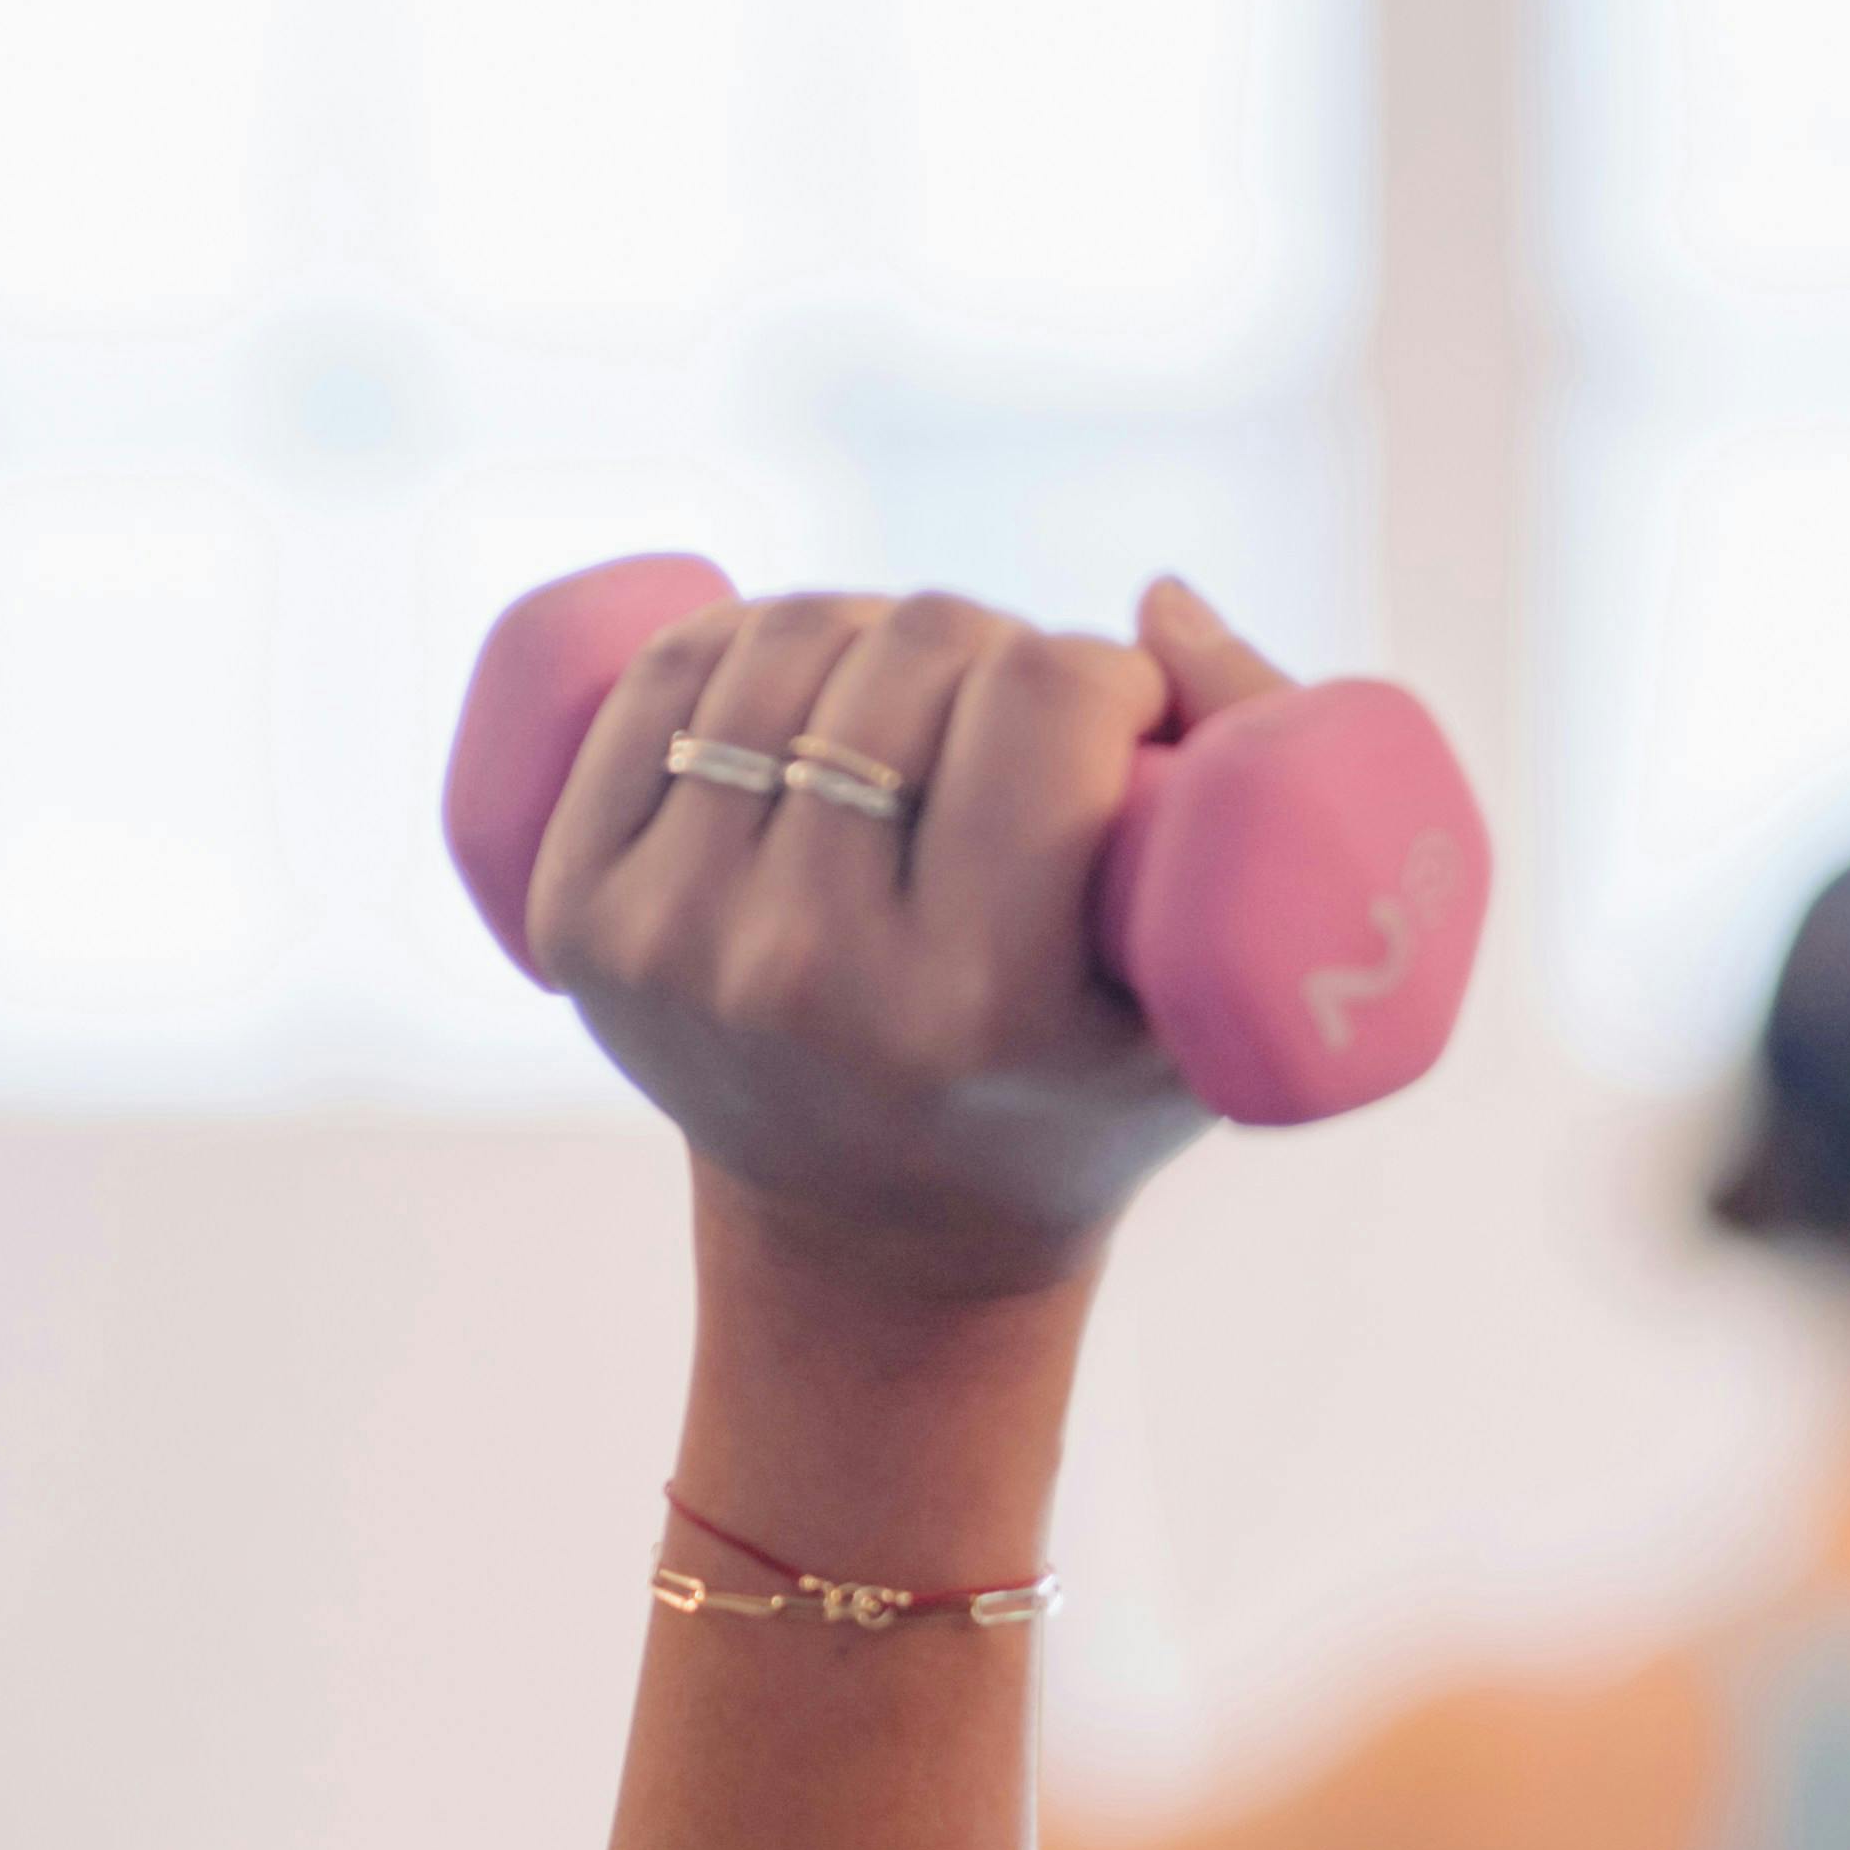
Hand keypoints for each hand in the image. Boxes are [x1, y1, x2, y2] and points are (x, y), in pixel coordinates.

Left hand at [528, 577, 1292, 1306]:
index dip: (1110, 679)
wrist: (878, 1246)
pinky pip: (660, 676)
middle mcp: (806, 974)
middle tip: (1020, 731)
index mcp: (976, 1003)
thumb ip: (1269, 779)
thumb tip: (1153, 603)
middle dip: (999, 651)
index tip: (1125, 733)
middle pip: (921, 644)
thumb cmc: (1080, 1099)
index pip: (1047, 697)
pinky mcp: (579, 919)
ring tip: (922, 708)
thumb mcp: (1218, 1001)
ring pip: (790, 635)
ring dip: (874, 630)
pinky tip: (802, 683)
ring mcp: (674, 943)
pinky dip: (740, 639)